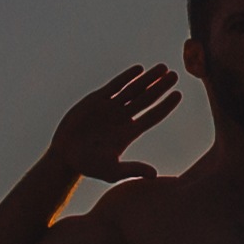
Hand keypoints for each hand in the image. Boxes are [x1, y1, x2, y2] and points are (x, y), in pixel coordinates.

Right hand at [51, 66, 180, 182]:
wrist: (65, 155)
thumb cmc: (89, 166)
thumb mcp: (112, 170)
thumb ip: (132, 170)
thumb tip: (154, 175)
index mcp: (129, 132)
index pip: (152, 116)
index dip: (166, 105)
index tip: (178, 94)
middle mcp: (123, 117)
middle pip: (147, 99)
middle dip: (160, 87)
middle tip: (175, 75)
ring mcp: (110, 107)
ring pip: (133, 89)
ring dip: (148, 79)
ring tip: (162, 67)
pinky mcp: (96, 100)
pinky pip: (115, 86)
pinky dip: (127, 77)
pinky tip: (139, 69)